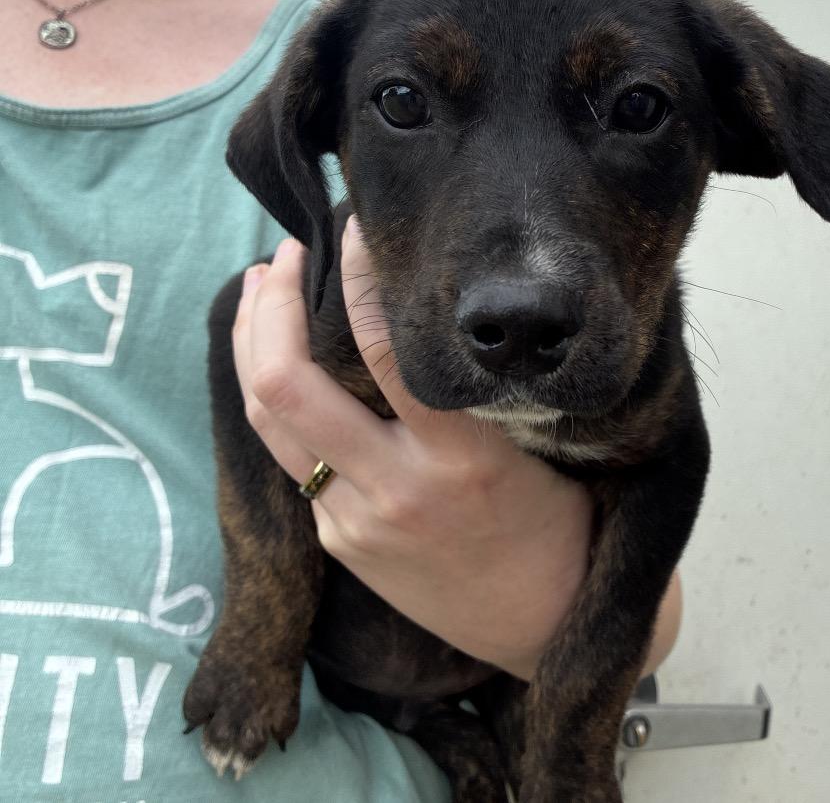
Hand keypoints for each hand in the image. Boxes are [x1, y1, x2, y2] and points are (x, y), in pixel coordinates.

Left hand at [232, 223, 680, 679]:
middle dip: (269, 303)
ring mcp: (355, 522)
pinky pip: (290, 457)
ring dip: (252, 344)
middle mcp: (396, 489)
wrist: (541, 626)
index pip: (389, 346)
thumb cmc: (555, 525)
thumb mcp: (531, 446)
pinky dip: (277, 398)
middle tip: (283, 253)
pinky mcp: (338, 544)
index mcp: (462, 459)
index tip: (355, 226)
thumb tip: (411, 309)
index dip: (359, 274)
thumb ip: (466, 390)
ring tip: (259, 290)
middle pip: (285, 381)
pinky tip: (285, 363)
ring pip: (266, 417)